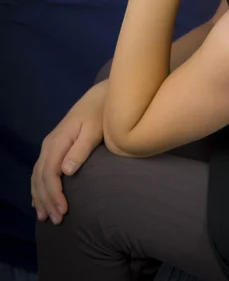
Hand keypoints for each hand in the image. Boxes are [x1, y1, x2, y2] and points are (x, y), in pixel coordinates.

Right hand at [31, 81, 105, 224]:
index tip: (64, 211)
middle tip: (57, 221)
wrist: (99, 98)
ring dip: (40, 197)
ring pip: (37, 176)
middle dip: (47, 201)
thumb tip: (66, 171)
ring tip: (45, 217)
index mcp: (57, 142)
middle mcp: (49, 145)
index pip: (49, 173)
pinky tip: (39, 200)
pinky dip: (38, 187)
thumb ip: (81, 150)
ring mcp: (50, 146)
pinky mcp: (54, 147)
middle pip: (41, 178)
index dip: (54, 194)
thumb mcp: (94, 130)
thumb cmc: (100, 114)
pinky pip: (40, 171)